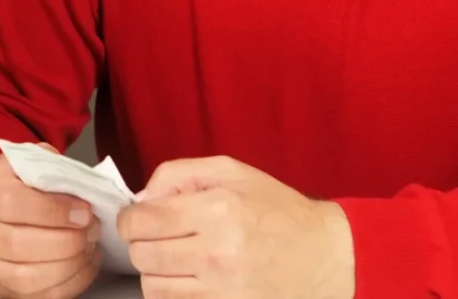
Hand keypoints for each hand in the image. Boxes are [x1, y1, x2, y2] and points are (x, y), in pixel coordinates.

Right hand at [0, 147, 103, 298]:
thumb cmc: (20, 181)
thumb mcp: (32, 159)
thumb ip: (52, 166)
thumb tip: (81, 188)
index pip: (9, 203)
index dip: (52, 211)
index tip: (84, 210)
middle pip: (15, 244)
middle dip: (65, 241)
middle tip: (92, 230)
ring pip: (23, 277)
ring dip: (67, 266)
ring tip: (89, 248)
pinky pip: (33, 297)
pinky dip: (66, 285)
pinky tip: (83, 265)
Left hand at [115, 156, 353, 298]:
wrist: (327, 256)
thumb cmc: (276, 209)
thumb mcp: (229, 171)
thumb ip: (177, 174)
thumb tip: (141, 197)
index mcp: (216, 211)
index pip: (142, 222)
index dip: (130, 219)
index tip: (137, 219)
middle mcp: (217, 254)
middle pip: (142, 257)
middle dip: (141, 244)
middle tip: (158, 237)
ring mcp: (224, 291)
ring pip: (153, 288)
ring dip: (156, 272)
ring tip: (175, 258)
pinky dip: (174, 293)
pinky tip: (188, 279)